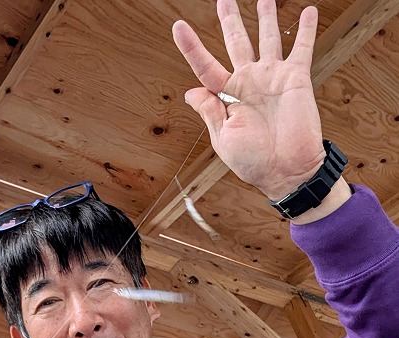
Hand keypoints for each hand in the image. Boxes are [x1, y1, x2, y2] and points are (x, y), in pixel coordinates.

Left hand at [173, 0, 323, 199]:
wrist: (287, 171)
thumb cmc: (254, 162)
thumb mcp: (223, 138)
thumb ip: (209, 110)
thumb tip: (191, 92)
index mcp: (228, 97)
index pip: (205, 65)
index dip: (191, 46)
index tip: (178, 26)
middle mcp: (249, 82)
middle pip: (237, 42)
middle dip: (230, 20)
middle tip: (223, 0)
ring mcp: (273, 77)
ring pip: (267, 38)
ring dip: (265, 17)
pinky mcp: (296, 78)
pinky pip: (302, 48)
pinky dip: (306, 30)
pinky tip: (309, 12)